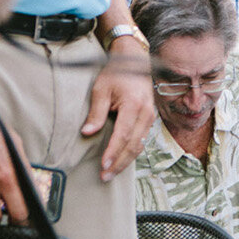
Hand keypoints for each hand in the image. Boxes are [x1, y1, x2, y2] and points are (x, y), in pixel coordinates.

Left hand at [83, 41, 153, 180]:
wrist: (134, 62)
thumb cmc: (116, 74)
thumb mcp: (101, 90)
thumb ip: (95, 112)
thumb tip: (87, 133)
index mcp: (134, 105)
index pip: (123, 134)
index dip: (113, 151)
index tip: (103, 165)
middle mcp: (146, 113)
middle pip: (134, 145)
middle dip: (119, 162)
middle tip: (105, 176)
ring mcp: (151, 116)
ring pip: (140, 145)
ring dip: (126, 160)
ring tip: (111, 172)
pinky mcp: (149, 119)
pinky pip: (142, 139)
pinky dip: (132, 152)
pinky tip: (121, 160)